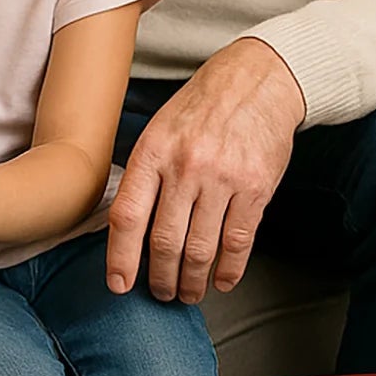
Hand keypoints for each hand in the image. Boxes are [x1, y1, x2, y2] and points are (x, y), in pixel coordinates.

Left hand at [106, 38, 304, 302]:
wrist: (257, 81)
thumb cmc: (200, 108)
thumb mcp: (160, 129)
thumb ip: (145, 173)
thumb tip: (128, 226)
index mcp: (153, 151)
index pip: (128, 215)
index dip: (120, 257)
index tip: (118, 284)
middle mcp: (185, 167)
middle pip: (164, 241)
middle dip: (159, 277)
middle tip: (158, 293)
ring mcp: (223, 179)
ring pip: (201, 249)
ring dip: (191, 281)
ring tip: (187, 293)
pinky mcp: (257, 189)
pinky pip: (238, 242)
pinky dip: (228, 270)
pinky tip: (220, 281)